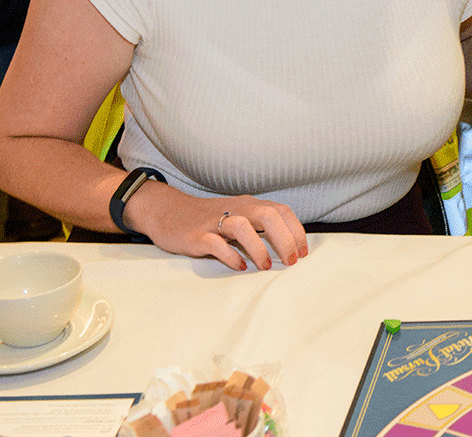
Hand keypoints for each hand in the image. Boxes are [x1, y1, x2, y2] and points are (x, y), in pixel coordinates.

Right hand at [129, 182, 307, 271]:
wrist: (168, 212)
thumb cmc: (209, 219)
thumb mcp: (238, 216)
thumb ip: (259, 225)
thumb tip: (289, 245)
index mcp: (249, 204)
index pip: (281, 211)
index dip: (296, 231)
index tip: (303, 252)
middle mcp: (236, 209)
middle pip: (268, 216)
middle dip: (285, 240)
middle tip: (290, 261)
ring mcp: (215, 221)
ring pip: (243, 227)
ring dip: (258, 248)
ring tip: (265, 266)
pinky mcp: (197, 236)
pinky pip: (216, 244)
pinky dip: (231, 256)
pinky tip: (239, 266)